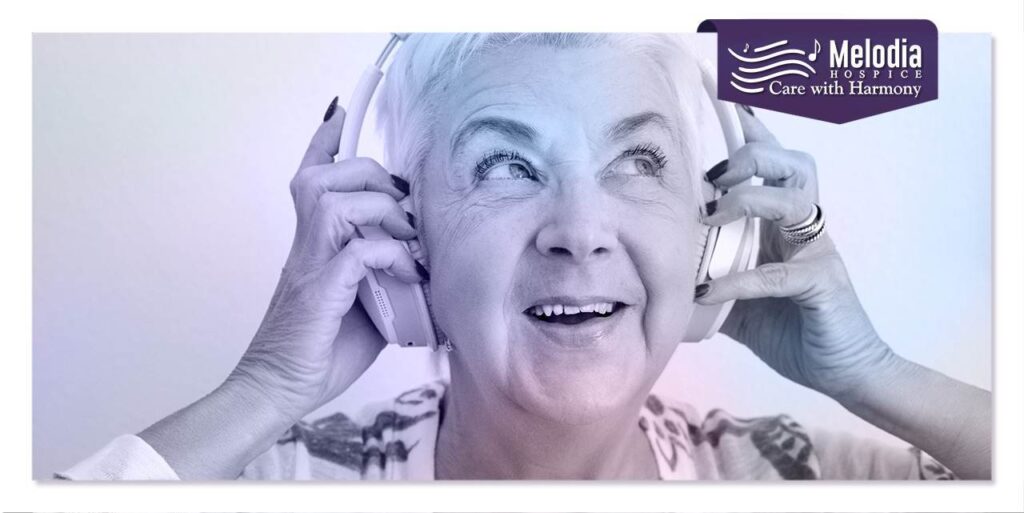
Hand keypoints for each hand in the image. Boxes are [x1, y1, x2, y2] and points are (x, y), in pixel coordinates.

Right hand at [226, 98, 423, 422]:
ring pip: (336, 202)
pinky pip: (358, 250)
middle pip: (324, 177)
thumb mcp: (365, 305)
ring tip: (408, 238)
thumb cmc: (321, 351)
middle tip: (403, 206)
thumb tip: (425, 265)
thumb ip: (384, 276)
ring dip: (381, 210)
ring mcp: (310, 265)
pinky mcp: (321, 290)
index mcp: (313, 243)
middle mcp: (306, 245)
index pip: (311, 176)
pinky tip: (409, 273)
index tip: (339, 111)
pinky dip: (390, 253)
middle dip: (370, 175)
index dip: (324, 140)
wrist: (280, 389)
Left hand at [696, 105, 894, 400]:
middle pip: (792, 165)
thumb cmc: (794, 331)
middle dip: (752, 157)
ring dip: (750, 199)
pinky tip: (709, 290)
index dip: (753, 132)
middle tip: (714, 176)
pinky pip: (778, 273)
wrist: (844, 372)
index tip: (726, 98)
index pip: (773, 167)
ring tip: (713, 213)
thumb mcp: (740, 303)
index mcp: (784, 226)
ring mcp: (817, 253)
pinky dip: (739, 279)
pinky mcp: (822, 285)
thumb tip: (662, 278)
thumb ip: (711, 281)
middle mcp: (805, 230)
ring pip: (796, 200)